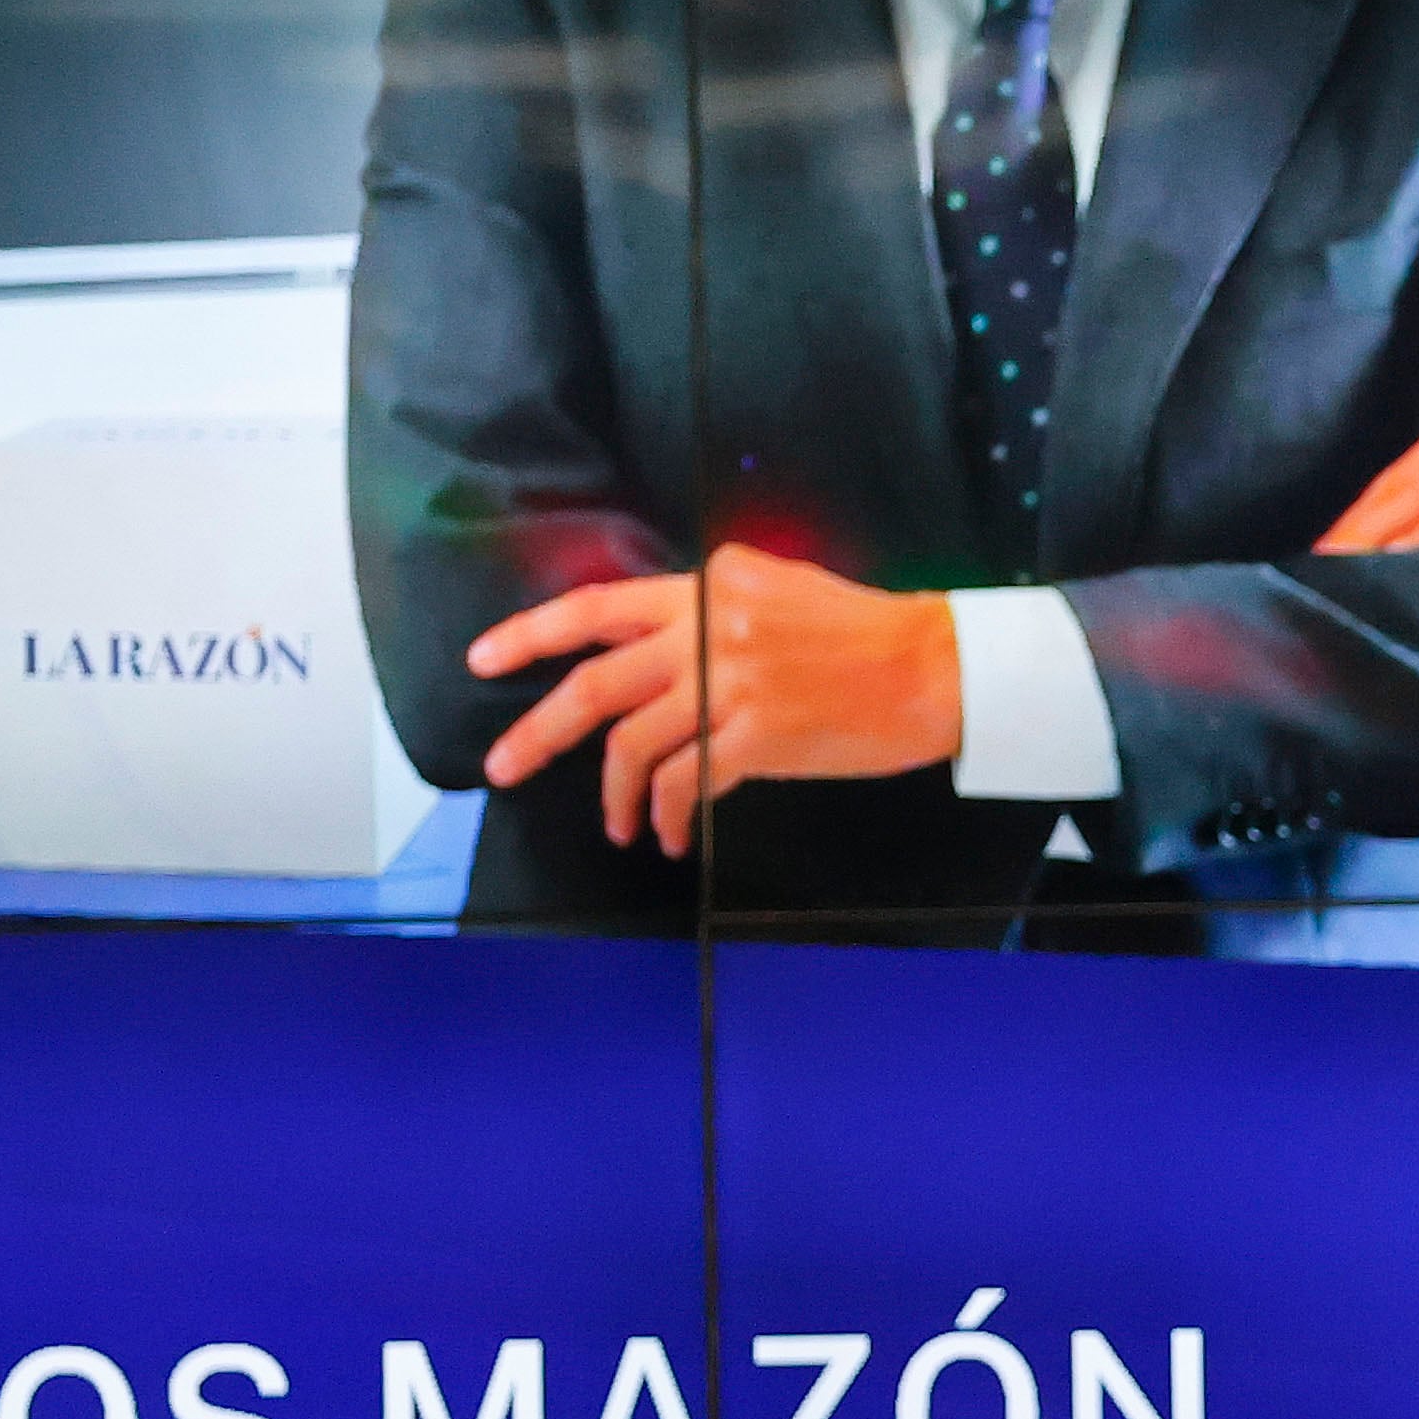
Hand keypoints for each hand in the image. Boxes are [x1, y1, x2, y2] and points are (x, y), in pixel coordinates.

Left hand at [469, 546, 960, 852]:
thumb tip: (654, 651)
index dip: (531, 633)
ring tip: (616, 827)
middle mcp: (709, 624)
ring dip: (612, 795)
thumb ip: (712, 609)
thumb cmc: (864, 634)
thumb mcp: (778, 591)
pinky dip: (664, 815)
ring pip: (632, 744)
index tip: (482, 660)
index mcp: (709, 582)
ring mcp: (731, 681)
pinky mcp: (758, 735)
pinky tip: (670, 836)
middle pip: (596, 682)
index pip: (600, 606)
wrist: (936, 667)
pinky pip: (683, 783)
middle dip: (538, 731)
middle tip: (500, 767)